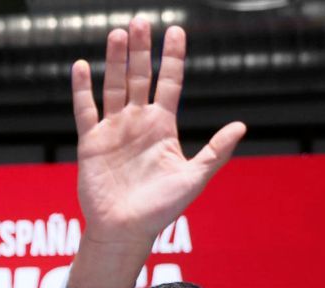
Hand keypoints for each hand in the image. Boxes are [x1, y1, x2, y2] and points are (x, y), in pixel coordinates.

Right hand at [69, 18, 245, 287]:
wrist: (124, 230)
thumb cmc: (160, 209)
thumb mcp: (193, 178)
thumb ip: (215, 151)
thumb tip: (241, 125)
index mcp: (163, 127)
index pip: (169, 83)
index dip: (172, 57)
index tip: (176, 30)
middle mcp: (137, 123)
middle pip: (139, 77)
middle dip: (140, 50)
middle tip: (140, 21)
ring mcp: (113, 130)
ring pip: (113, 87)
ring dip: (114, 61)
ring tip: (117, 34)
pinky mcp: (91, 142)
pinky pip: (85, 110)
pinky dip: (82, 89)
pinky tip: (82, 67)